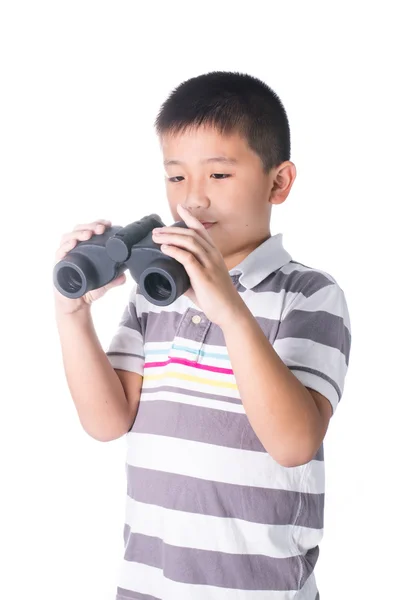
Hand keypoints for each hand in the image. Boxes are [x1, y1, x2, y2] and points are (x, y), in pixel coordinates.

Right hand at [53, 219, 126, 315]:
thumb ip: (114, 280)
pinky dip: (65, 246)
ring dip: (78, 233)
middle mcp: (74, 249)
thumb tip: (124, 276)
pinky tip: (72, 244)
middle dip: (90, 226)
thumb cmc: (87, 290)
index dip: (97, 224)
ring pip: (68, 237)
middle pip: (79, 230)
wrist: (75, 305)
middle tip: (101, 229)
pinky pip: (59, 252)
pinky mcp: (58, 264)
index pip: (89, 230)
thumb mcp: (104, 284)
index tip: (108, 224)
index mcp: (85, 248)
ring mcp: (65, 255)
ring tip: (88, 234)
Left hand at [152, 204, 243, 326]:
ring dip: (170, 237)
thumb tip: (172, 276)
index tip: (180, 208)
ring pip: (189, 242)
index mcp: (214, 254)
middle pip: (191, 234)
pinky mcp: (204, 275)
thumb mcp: (202, 282)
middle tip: (156, 231)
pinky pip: (187, 257)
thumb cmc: (217, 298)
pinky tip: (164, 248)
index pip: (202, 230)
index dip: (190, 218)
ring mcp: (209, 264)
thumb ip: (188, 276)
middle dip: (171, 229)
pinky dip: (174, 250)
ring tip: (156, 237)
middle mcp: (213, 255)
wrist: (230, 311)